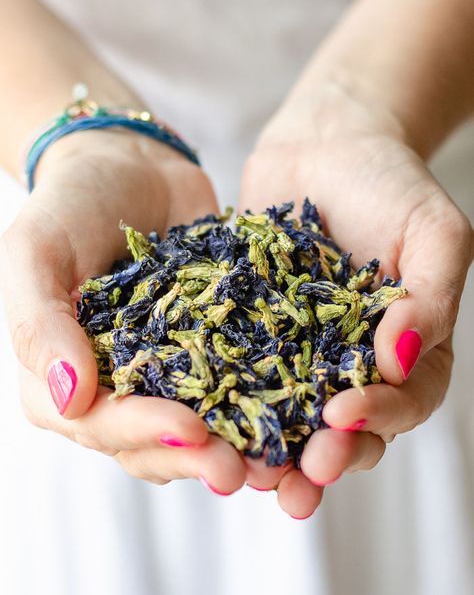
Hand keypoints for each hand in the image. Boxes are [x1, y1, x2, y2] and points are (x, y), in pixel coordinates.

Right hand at [0, 129, 246, 493]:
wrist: (131, 165)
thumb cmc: (71, 203)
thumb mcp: (36, 252)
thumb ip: (38, 324)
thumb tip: (70, 400)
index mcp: (68, 376)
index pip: (100, 424)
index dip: (142, 433)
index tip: (190, 430)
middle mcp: (121, 383)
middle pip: (154, 440)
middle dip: (196, 456)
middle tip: (241, 468)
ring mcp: (172, 367)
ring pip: (201, 424)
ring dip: (236, 445)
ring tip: (276, 461)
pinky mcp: (216, 344)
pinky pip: (240, 377)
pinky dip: (266, 399)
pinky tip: (298, 413)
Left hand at [240, 84, 473, 517]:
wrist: (327, 142)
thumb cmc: (390, 183)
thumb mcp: (433, 232)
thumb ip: (431, 296)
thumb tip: (404, 357)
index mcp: (403, 348)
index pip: (403, 400)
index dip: (378, 419)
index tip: (343, 418)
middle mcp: (349, 359)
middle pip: (343, 427)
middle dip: (321, 459)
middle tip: (297, 481)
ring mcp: (297, 348)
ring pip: (287, 414)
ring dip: (270, 450)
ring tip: (247, 476)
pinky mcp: (250, 328)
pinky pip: (238, 369)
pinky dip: (223, 398)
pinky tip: (202, 419)